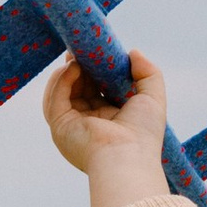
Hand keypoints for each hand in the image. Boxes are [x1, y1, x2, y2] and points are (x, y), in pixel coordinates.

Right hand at [42, 46, 172, 206]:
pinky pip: (54, 98)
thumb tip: (133, 52)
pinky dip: (60, 80)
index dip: (94, 71)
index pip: (96, 91)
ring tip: (76, 55)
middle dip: (78, 67)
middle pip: (76, 89)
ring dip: (67, 71)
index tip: (96, 52)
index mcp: (108, 121)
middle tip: (81, 47)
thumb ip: (148, 73)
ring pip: (61, 92)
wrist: (127, 158)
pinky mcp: (60, 126)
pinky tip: (71, 67)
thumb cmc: (143, 134)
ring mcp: (71, 126)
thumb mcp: (153, 98)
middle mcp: (87, 124)